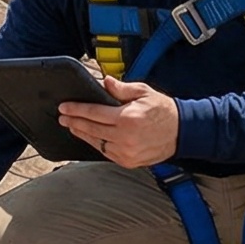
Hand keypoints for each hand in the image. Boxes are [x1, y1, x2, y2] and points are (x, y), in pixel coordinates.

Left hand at [58, 76, 177, 167]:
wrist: (181, 132)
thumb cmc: (163, 111)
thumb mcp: (143, 92)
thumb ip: (121, 88)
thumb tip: (104, 82)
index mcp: (127, 118)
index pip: (94, 113)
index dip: (76, 110)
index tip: (65, 107)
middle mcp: (125, 137)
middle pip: (91, 129)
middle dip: (74, 122)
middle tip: (63, 117)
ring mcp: (126, 152)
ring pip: (96, 143)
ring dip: (83, 134)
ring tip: (73, 127)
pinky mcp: (128, 161)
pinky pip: (106, 153)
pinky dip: (97, 144)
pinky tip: (91, 137)